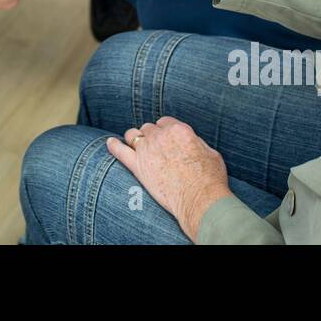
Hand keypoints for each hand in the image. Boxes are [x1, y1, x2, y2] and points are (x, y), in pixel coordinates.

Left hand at [106, 117, 233, 239]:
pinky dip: (113, 146)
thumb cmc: (210, 179)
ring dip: (135, 138)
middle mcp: (160, 136)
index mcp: (179, 130)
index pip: (165, 122)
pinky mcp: (137, 167)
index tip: (166, 138)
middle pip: (149, 128)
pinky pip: (119, 151)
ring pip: (133, 134)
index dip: (165, 130)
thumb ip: (196, 143)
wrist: (199, 199)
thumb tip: (190, 142)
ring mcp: (146, 150)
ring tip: (135, 145)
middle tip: (155, 148)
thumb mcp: (211, 153)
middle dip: (152, 135)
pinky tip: (110, 143)